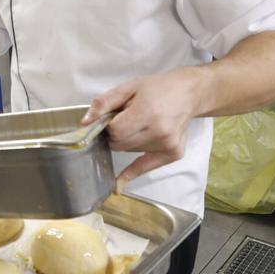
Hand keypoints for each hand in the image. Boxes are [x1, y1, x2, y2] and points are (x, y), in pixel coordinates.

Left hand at [81, 67, 206, 193]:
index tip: (114, 117)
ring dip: (127, 142)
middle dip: (116, 134)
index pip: (114, 131)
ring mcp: (167, 145)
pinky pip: (143, 167)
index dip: (109, 125)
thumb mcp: (129, 87)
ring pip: (129, 152)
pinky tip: (118, 186)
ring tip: (140, 125)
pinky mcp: (172, 154)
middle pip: (120, 144)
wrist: (189, 93)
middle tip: (126, 120)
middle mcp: (159, 132)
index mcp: (147, 113)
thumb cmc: (158, 88)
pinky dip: (130, 174)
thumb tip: (85, 123)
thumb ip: (104, 103)